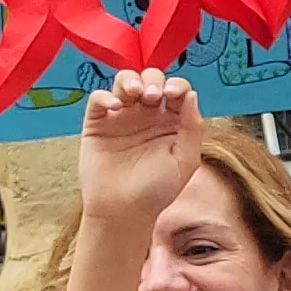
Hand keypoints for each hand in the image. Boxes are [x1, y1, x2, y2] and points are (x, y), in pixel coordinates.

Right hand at [77, 68, 204, 225]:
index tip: (172, 95)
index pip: (177, 90)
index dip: (176, 85)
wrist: (123, 211)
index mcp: (171, 121)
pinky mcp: (98, 123)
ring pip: (124, 81)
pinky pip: (99, 98)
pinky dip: (105, 96)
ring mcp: (122, 116)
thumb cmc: (157, 190)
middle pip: (151, 79)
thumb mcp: (185, 160)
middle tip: (153, 96)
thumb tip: (191, 94)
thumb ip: (192, 127)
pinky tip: (115, 107)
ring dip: (130, 80)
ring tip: (134, 93)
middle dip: (153, 80)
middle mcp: (147, 114)